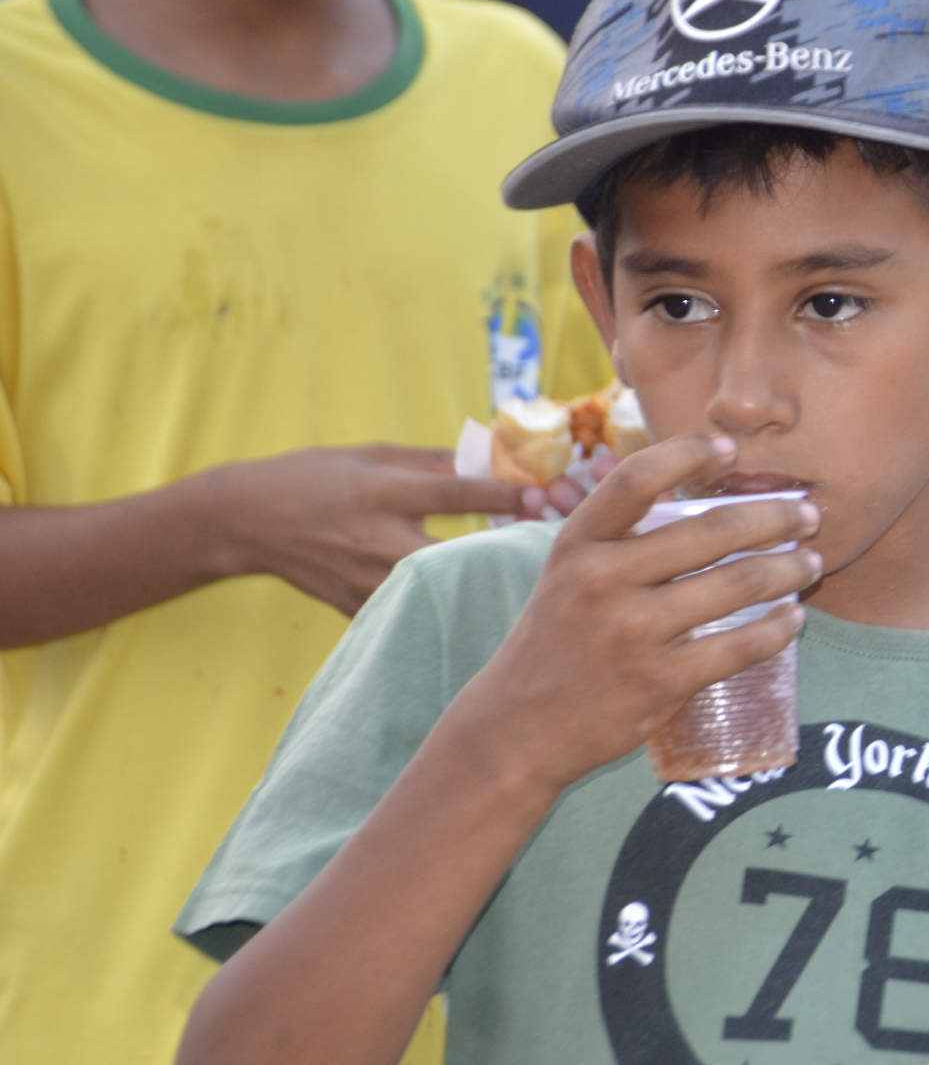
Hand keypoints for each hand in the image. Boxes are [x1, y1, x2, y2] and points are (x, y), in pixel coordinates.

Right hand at [220, 444, 530, 615]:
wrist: (246, 521)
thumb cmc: (312, 478)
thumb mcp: (370, 454)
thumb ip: (431, 461)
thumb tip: (493, 462)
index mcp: (383, 493)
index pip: (455, 493)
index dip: (505, 495)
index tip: (545, 496)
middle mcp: (378, 539)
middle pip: (459, 552)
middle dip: (505, 551)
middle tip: (546, 549)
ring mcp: (368, 579)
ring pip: (442, 589)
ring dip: (481, 583)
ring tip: (522, 579)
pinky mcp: (360, 607)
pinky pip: (415, 610)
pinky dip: (445, 606)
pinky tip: (477, 606)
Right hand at [443, 434, 820, 795]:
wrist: (521, 726)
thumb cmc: (558, 639)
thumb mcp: (569, 574)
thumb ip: (620, 537)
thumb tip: (696, 491)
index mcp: (578, 543)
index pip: (637, 479)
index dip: (688, 453)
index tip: (732, 448)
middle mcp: (603, 580)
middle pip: (710, 531)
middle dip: (774, 517)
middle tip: (807, 515)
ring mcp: (634, 632)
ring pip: (737, 585)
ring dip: (788, 570)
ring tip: (810, 563)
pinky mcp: (661, 681)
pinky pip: (739, 647)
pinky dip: (776, 630)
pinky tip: (793, 618)